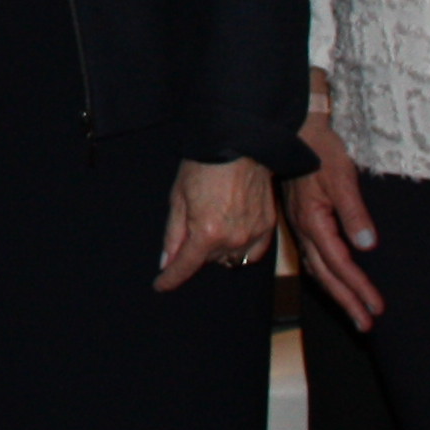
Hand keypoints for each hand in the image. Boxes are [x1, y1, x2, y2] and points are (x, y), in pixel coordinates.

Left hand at [155, 156, 277, 292]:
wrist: (239, 144)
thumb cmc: (204, 165)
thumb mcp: (178, 197)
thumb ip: (173, 234)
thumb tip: (167, 262)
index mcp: (206, 233)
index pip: (185, 266)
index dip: (170, 278)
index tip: (161, 285)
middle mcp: (232, 239)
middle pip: (206, 260)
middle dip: (195, 249)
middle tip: (193, 222)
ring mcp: (253, 235)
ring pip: (229, 258)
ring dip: (217, 250)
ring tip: (214, 221)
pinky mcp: (268, 227)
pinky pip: (252, 253)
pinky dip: (240, 248)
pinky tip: (233, 234)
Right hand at [286, 99, 385, 328]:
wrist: (296, 129)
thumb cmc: (321, 149)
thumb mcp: (342, 177)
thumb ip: (354, 213)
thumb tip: (368, 246)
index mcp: (314, 221)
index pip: (340, 264)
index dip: (359, 288)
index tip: (376, 308)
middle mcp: (304, 228)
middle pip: (326, 274)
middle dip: (347, 301)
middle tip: (365, 325)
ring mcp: (299, 225)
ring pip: (317, 268)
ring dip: (336, 292)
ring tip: (353, 311)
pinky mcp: (301, 219)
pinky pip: (312, 256)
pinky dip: (325, 274)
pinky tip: (332, 279)